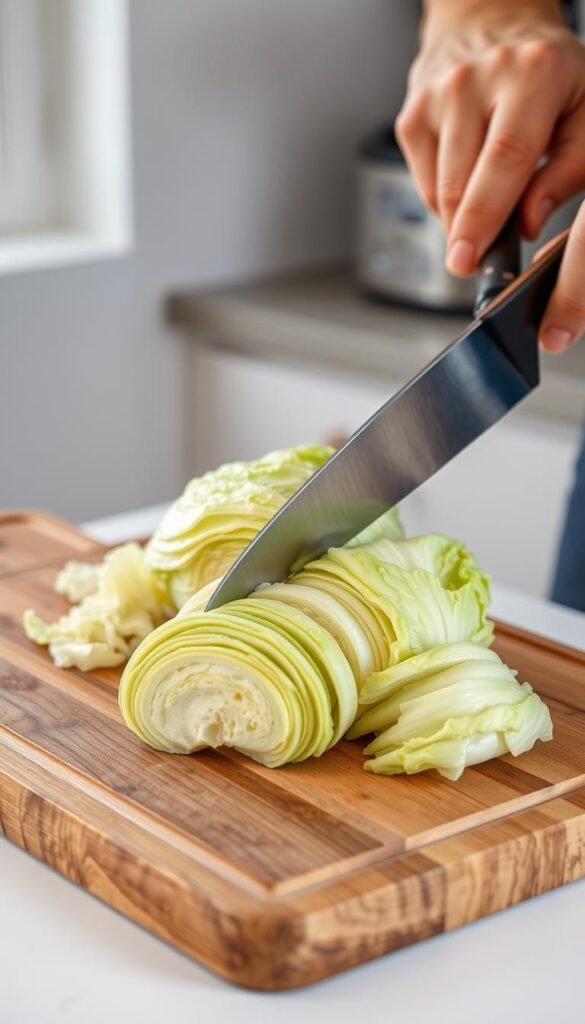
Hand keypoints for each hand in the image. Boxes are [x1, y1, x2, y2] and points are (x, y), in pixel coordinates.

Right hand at [396, 0, 584, 350]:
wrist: (493, 27)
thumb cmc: (549, 80)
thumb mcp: (584, 117)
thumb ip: (568, 172)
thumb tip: (527, 223)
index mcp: (533, 75)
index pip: (504, 158)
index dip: (484, 217)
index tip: (468, 258)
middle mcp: (478, 78)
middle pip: (461, 182)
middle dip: (467, 234)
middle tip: (478, 257)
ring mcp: (437, 95)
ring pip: (438, 191)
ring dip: (459, 219)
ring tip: (487, 205)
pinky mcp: (411, 114)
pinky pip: (423, 185)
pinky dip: (444, 199)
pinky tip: (466, 178)